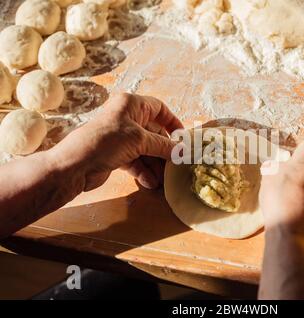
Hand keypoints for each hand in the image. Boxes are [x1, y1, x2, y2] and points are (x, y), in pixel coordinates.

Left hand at [50, 93, 183, 190]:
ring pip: (146, 149)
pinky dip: (143, 171)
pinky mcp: (115, 154)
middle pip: (154, 132)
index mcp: (131, 105)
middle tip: (177, 163)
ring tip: (163, 179)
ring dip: (155, 164)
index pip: (159, 108)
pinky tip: (149, 182)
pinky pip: (136, 161)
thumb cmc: (106, 141)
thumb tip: (183, 151)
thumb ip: (163, 146)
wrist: (75, 165)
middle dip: (165, 149)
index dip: (172, 122)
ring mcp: (121, 137)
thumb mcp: (139, 140)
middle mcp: (126, 118)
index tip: (183, 138)